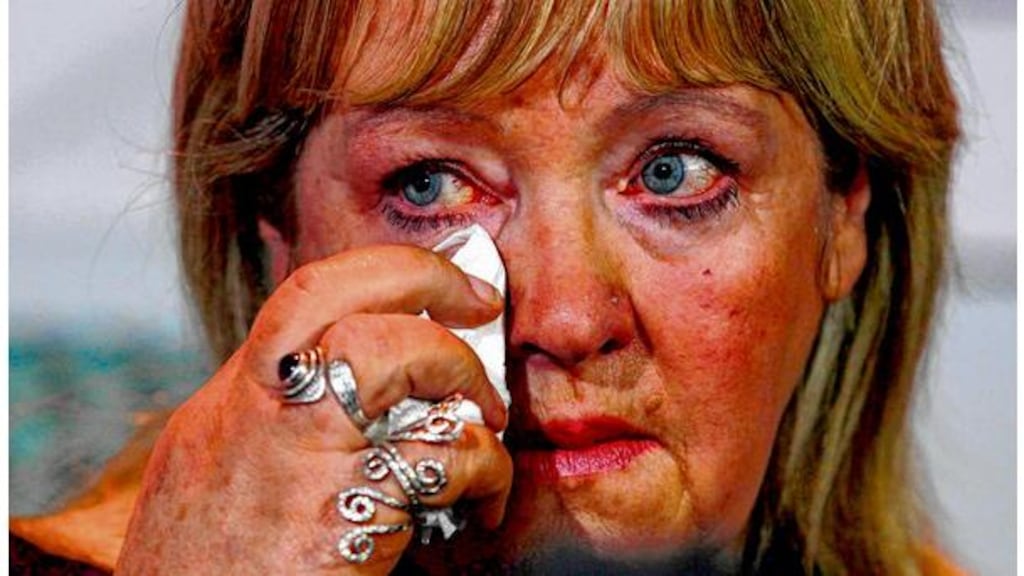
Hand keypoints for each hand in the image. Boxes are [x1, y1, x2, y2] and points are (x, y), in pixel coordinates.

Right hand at [116, 245, 512, 574]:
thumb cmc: (209, 564)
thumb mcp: (224, 467)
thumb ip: (284, 416)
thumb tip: (360, 375)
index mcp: (233, 400)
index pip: (305, 296)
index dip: (384, 271)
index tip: (441, 279)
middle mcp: (255, 413)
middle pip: (339, 300)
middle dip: (424, 280)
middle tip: (480, 304)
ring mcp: (294, 458)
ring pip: (388, 353)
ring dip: (459, 370)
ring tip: (484, 415)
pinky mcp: (341, 514)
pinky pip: (437, 457)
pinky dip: (482, 466)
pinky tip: (484, 498)